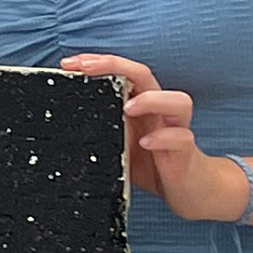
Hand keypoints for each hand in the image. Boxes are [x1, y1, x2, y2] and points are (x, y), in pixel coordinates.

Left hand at [61, 51, 239, 215]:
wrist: (187, 189)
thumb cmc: (152, 161)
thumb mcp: (119, 143)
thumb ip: (101, 128)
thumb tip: (66, 119)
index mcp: (141, 104)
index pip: (122, 72)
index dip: (98, 63)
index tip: (69, 63)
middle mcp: (160, 110)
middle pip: (145, 75)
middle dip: (115, 66)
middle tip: (86, 67)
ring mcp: (176, 129)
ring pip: (178, 101)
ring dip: (150, 99)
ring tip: (127, 107)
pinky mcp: (185, 151)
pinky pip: (181, 138)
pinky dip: (163, 138)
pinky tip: (145, 143)